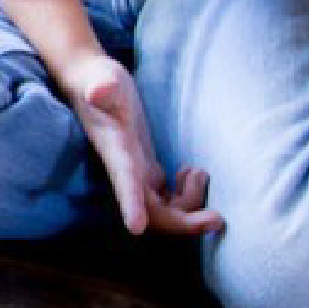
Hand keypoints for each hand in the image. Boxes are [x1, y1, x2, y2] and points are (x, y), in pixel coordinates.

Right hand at [57, 52, 221, 238]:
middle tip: (218, 219)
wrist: (91, 86)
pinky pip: (167, 203)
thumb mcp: (101, 79)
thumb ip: (101, 87)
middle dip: (182, 223)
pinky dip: (187, 199)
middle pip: (150, 212)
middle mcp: (124, 171)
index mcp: (114, 150)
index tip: (136, 227)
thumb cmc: (96, 79)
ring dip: (190, 207)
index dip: (130, 204)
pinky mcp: (145, 173)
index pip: (122, 179)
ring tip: (199, 173)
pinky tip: (192, 175)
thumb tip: (98, 91)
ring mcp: (136, 175)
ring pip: (163, 212)